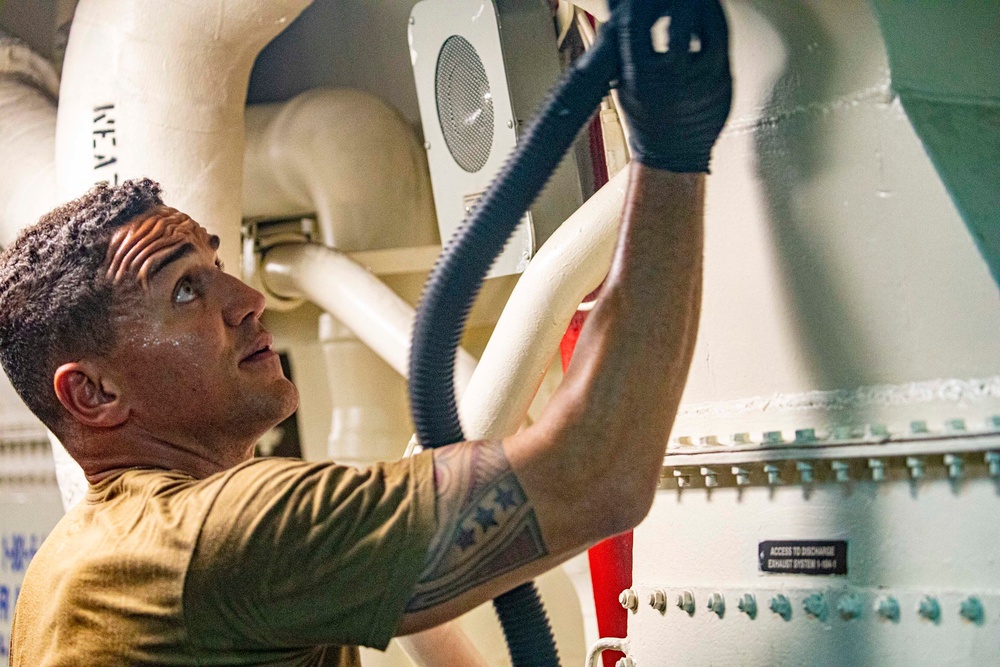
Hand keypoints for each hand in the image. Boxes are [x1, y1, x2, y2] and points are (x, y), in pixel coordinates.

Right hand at [617, 0, 732, 172]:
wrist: (672, 155)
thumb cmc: (647, 119)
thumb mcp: (622, 84)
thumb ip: (622, 50)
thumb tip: (620, 15)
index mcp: (640, 78)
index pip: (637, 24)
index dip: (640, 4)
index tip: (640, 1)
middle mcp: (672, 78)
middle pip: (679, 17)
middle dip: (676, 0)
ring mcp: (702, 79)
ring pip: (710, 26)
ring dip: (704, 5)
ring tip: (696, 1)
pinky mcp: (722, 80)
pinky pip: (722, 40)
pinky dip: (715, 21)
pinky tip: (708, 15)